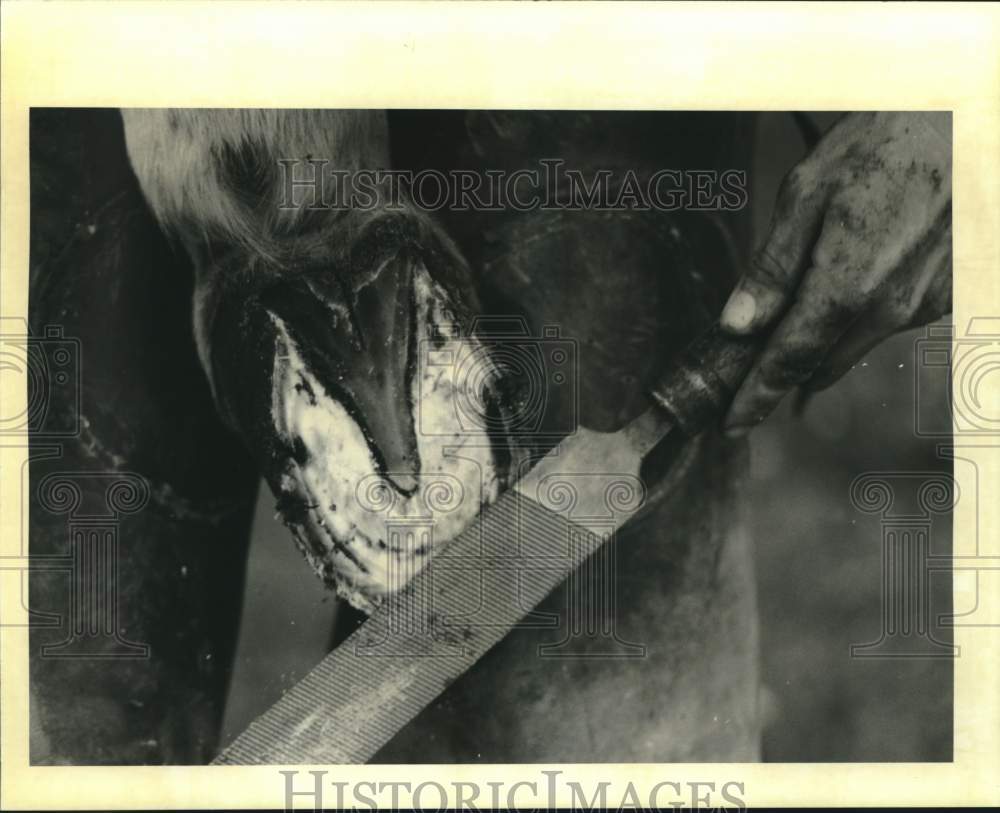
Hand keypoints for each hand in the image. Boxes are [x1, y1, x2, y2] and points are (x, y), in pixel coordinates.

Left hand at [720, 111, 951, 435]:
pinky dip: (855, 320)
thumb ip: (772, 266)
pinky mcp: (942, 296)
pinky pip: (885, 325)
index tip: (732, 423)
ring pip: (852, 348)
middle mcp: (888, 307)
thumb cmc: (882, 145)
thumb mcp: (807, 195)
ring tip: (788, 330)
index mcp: (846, 284)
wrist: (965, 122)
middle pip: (819, 364)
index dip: (756, 396)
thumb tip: (737, 323)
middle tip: (746, 377)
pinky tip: (845, 287)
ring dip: (818, 348)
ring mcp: (921, 305)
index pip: (789, 359)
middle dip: (781, 376)